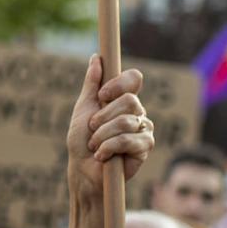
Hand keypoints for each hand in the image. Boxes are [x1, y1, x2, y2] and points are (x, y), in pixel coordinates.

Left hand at [66, 57, 151, 205]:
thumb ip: (91, 85)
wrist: (82, 170)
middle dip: (103, 117)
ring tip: (95, 145)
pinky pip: (129, 140)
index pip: (134, 79)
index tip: (102, 95)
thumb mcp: (83, 109)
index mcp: (122, 100)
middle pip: (130, 101)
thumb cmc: (81, 141)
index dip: (119, 83)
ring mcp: (143, 129)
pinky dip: (108, 148)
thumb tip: (96, 58)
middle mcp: (137, 112)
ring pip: (127, 121)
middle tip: (92, 129)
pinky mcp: (144, 147)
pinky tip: (102, 156)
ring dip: (102, 135)